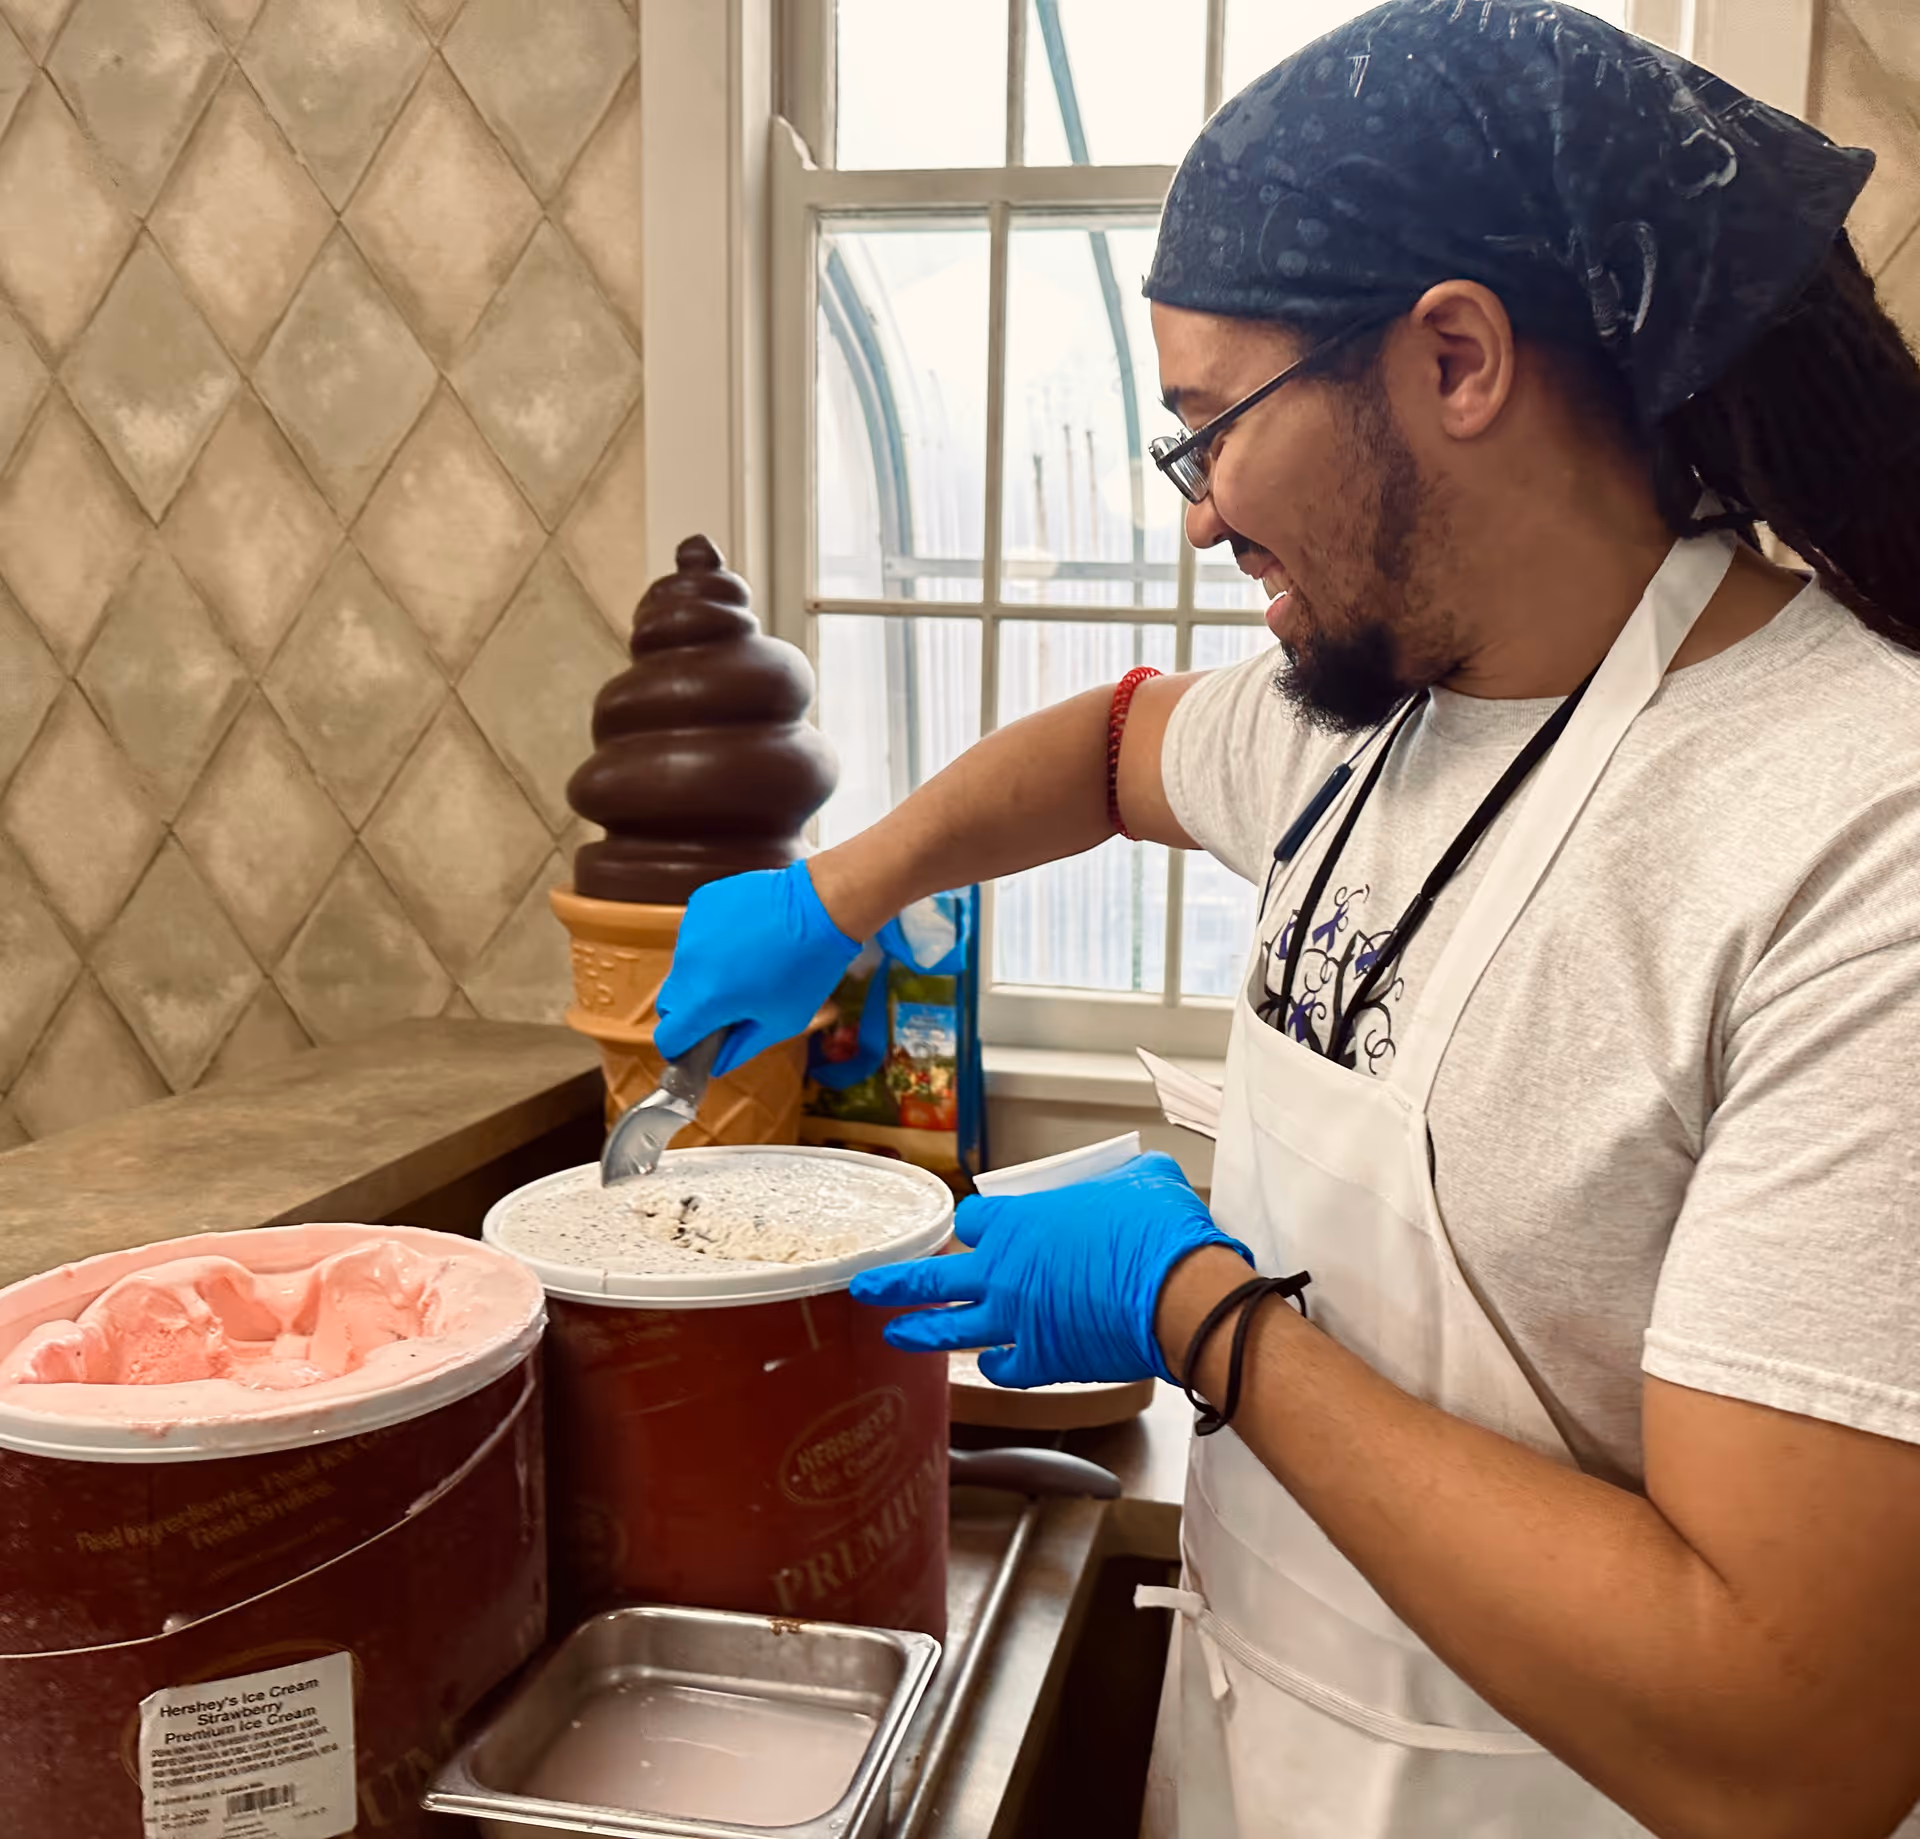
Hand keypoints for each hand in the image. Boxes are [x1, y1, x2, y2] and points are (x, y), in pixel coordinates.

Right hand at [654, 862, 861, 1074]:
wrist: (820, 904)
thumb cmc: (808, 967)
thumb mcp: (782, 1021)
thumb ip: (741, 1047)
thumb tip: (716, 1064)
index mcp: (705, 999)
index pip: (668, 1037)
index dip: (681, 1048)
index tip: (699, 1046)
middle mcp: (688, 963)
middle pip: (670, 1002)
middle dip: (691, 1012)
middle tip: (726, 1009)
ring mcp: (691, 928)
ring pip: (685, 966)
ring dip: (704, 973)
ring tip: (746, 965)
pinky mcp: (701, 903)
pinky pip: (696, 933)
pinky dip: (712, 942)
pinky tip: (745, 936)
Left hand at [849, 1153, 1252, 1387]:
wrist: (1177, 1293)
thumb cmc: (1158, 1232)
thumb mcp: (1143, 1181)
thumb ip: (1125, 1177)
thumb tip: (1138, 1173)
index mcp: (1017, 1222)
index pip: (973, 1220)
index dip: (975, 1224)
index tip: (977, 1228)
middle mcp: (1002, 1271)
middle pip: (932, 1276)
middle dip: (895, 1281)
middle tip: (866, 1286)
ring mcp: (1015, 1320)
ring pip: (950, 1328)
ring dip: (918, 1331)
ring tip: (894, 1334)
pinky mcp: (1042, 1360)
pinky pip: (1003, 1367)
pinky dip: (996, 1367)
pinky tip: (989, 1366)